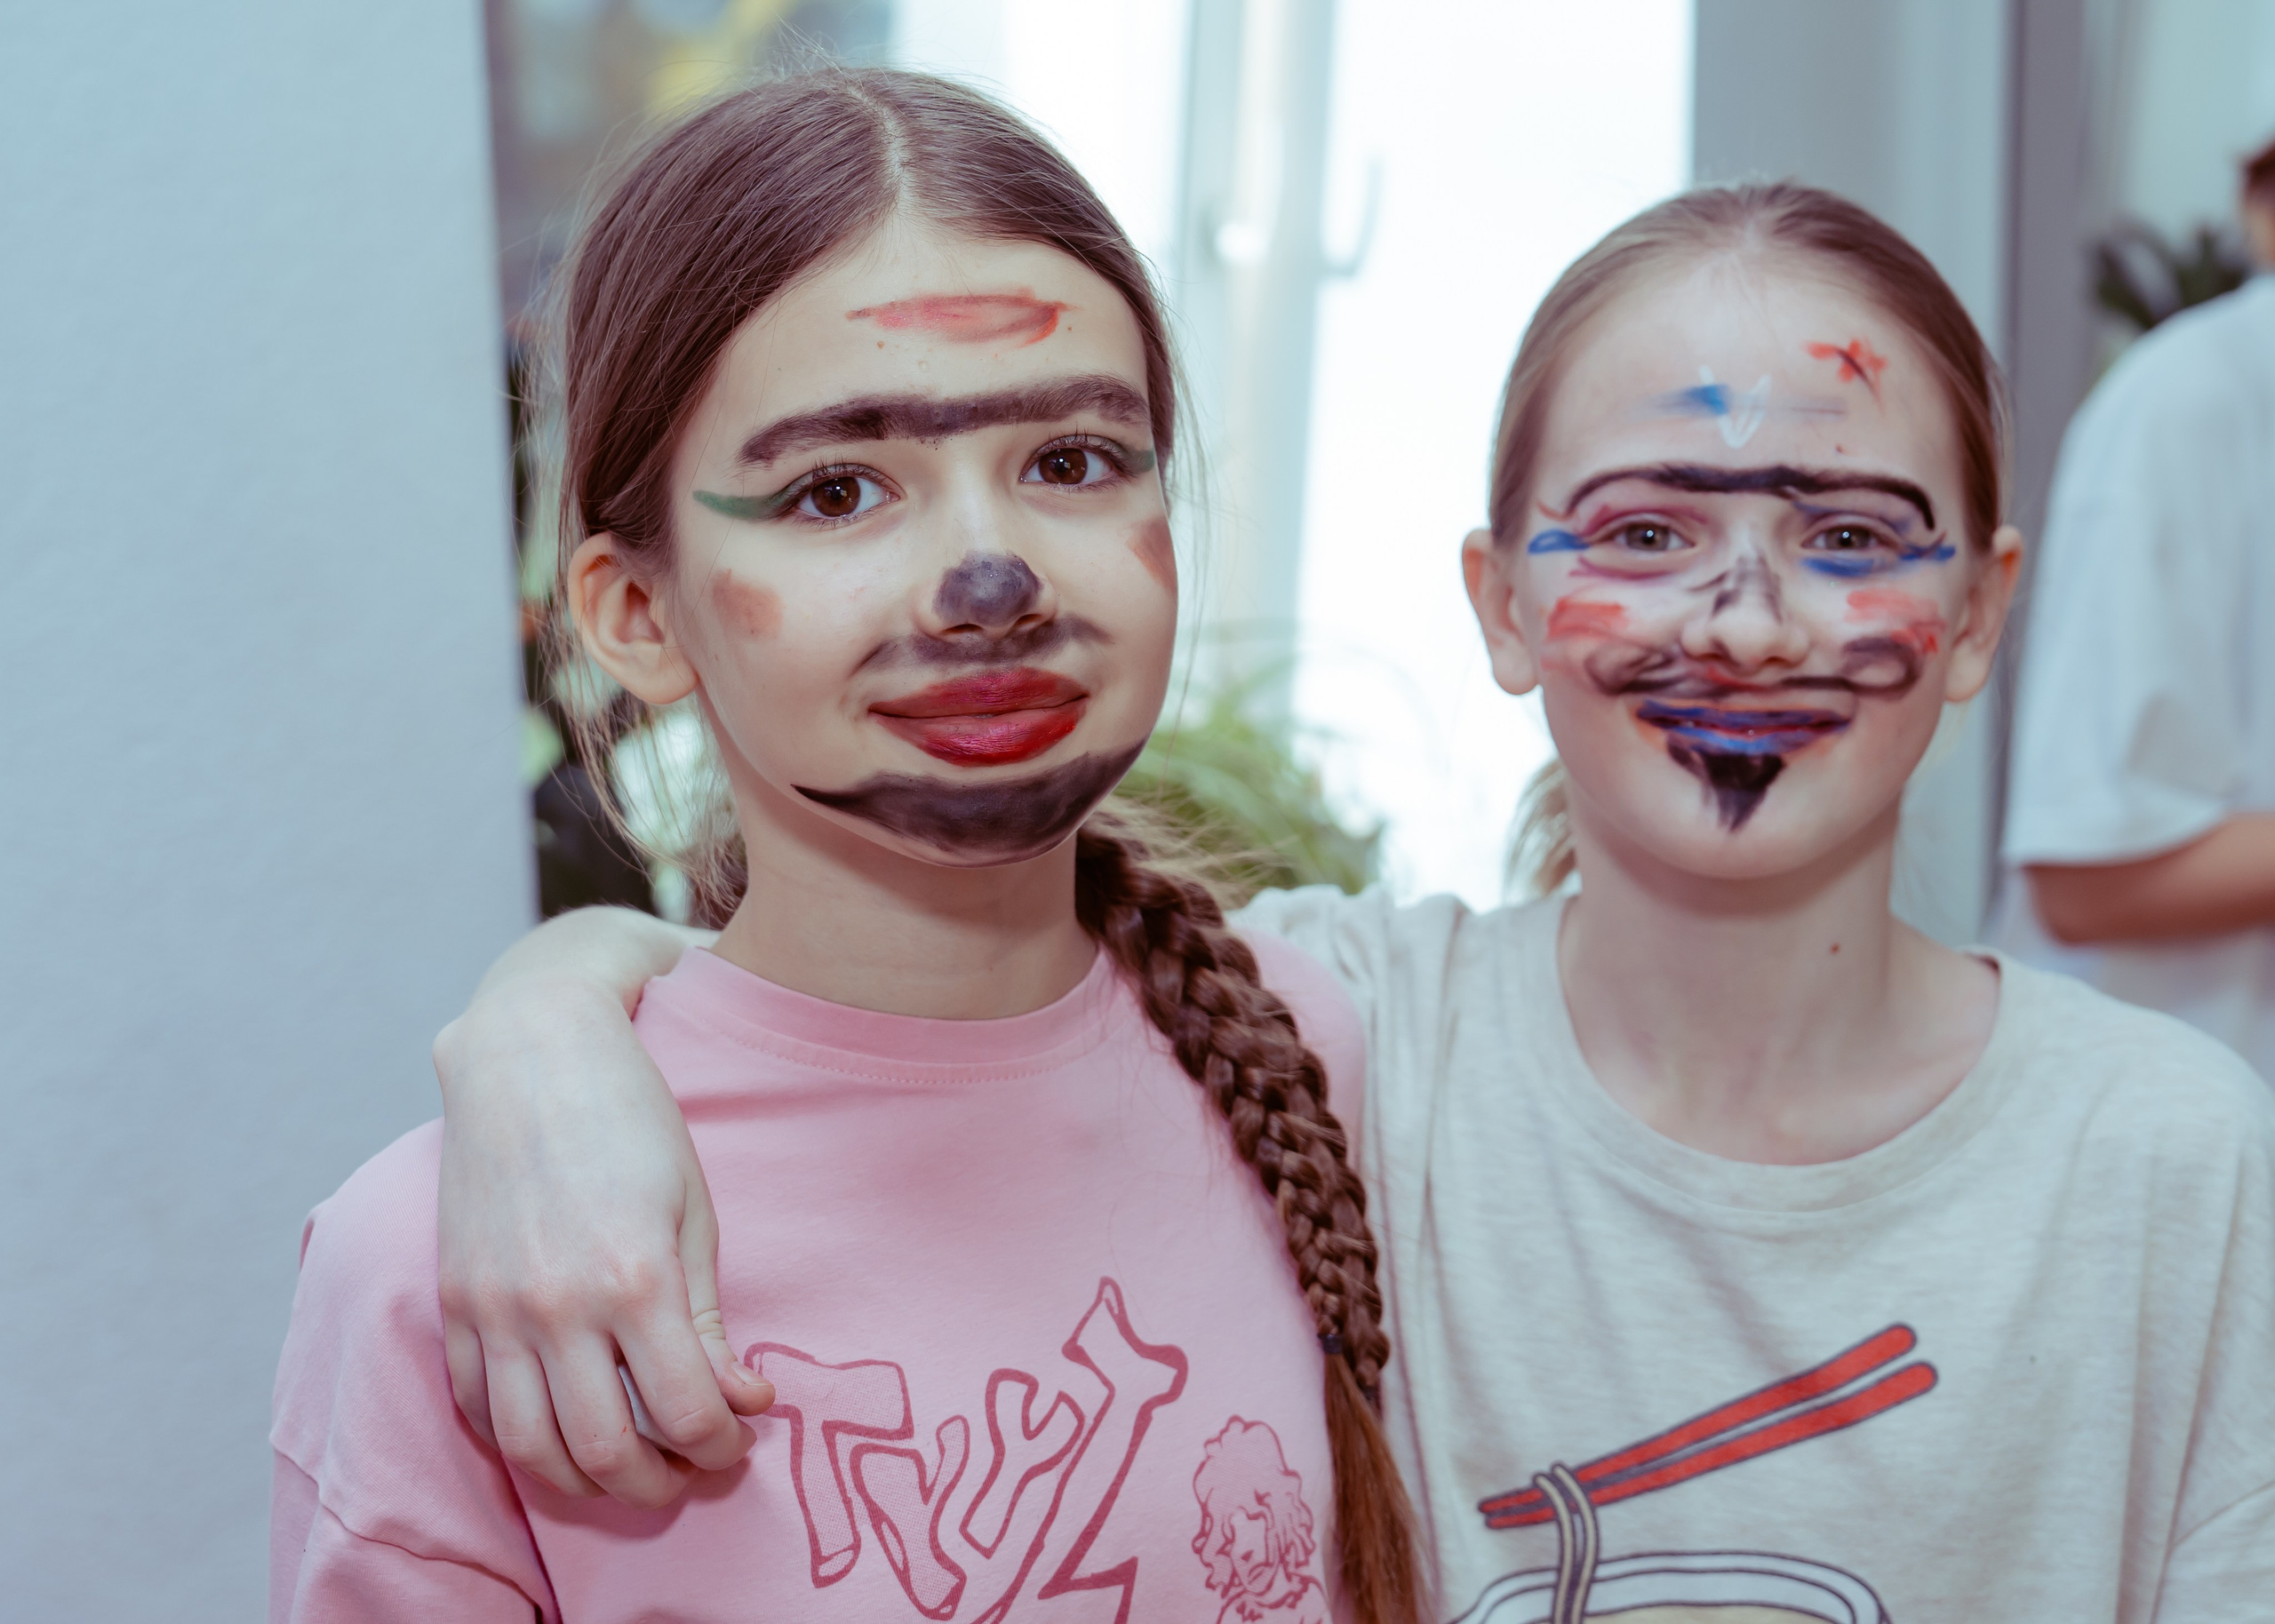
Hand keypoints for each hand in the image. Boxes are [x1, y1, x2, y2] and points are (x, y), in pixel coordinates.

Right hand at [434, 912, 769, 1507]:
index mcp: (635, 1280)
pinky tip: (560, 1431)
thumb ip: (708, 1320)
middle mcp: (557, 1308)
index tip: (739, 1440)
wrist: (531, 1053)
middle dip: (659, 1486)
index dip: (721, 1447)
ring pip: (531, 1450)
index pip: (685, 1414)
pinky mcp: (454, 1301)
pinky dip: (519, 1441)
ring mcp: (495, 1309)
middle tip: (691, 1473)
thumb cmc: (631, 1121)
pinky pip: (477, 1406)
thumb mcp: (693, 1212)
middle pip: (605, 1454)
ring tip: (628, 1473)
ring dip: (585, 1484)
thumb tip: (741, 1400)